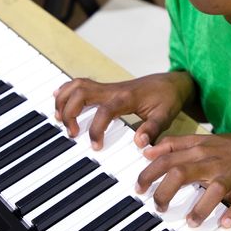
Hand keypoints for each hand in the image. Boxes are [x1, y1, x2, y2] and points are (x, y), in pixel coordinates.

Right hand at [53, 72, 193, 148]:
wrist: (172, 83)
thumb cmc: (168, 98)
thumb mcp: (166, 115)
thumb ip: (153, 129)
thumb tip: (139, 143)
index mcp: (127, 98)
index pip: (104, 111)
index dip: (96, 130)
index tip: (96, 147)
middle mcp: (114, 90)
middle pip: (82, 93)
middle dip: (70, 113)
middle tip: (72, 134)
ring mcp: (109, 87)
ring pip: (78, 85)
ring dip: (65, 100)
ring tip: (60, 120)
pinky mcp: (107, 88)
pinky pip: (82, 84)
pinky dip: (67, 90)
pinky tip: (58, 99)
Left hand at [137, 133, 230, 227]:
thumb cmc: (224, 147)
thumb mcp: (198, 141)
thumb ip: (173, 145)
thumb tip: (147, 151)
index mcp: (198, 149)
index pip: (168, 158)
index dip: (150, 172)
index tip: (139, 187)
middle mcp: (211, 160)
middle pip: (184, 172)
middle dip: (166, 190)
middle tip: (158, 207)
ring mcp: (229, 174)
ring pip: (214, 189)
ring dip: (201, 207)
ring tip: (190, 222)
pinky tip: (225, 222)